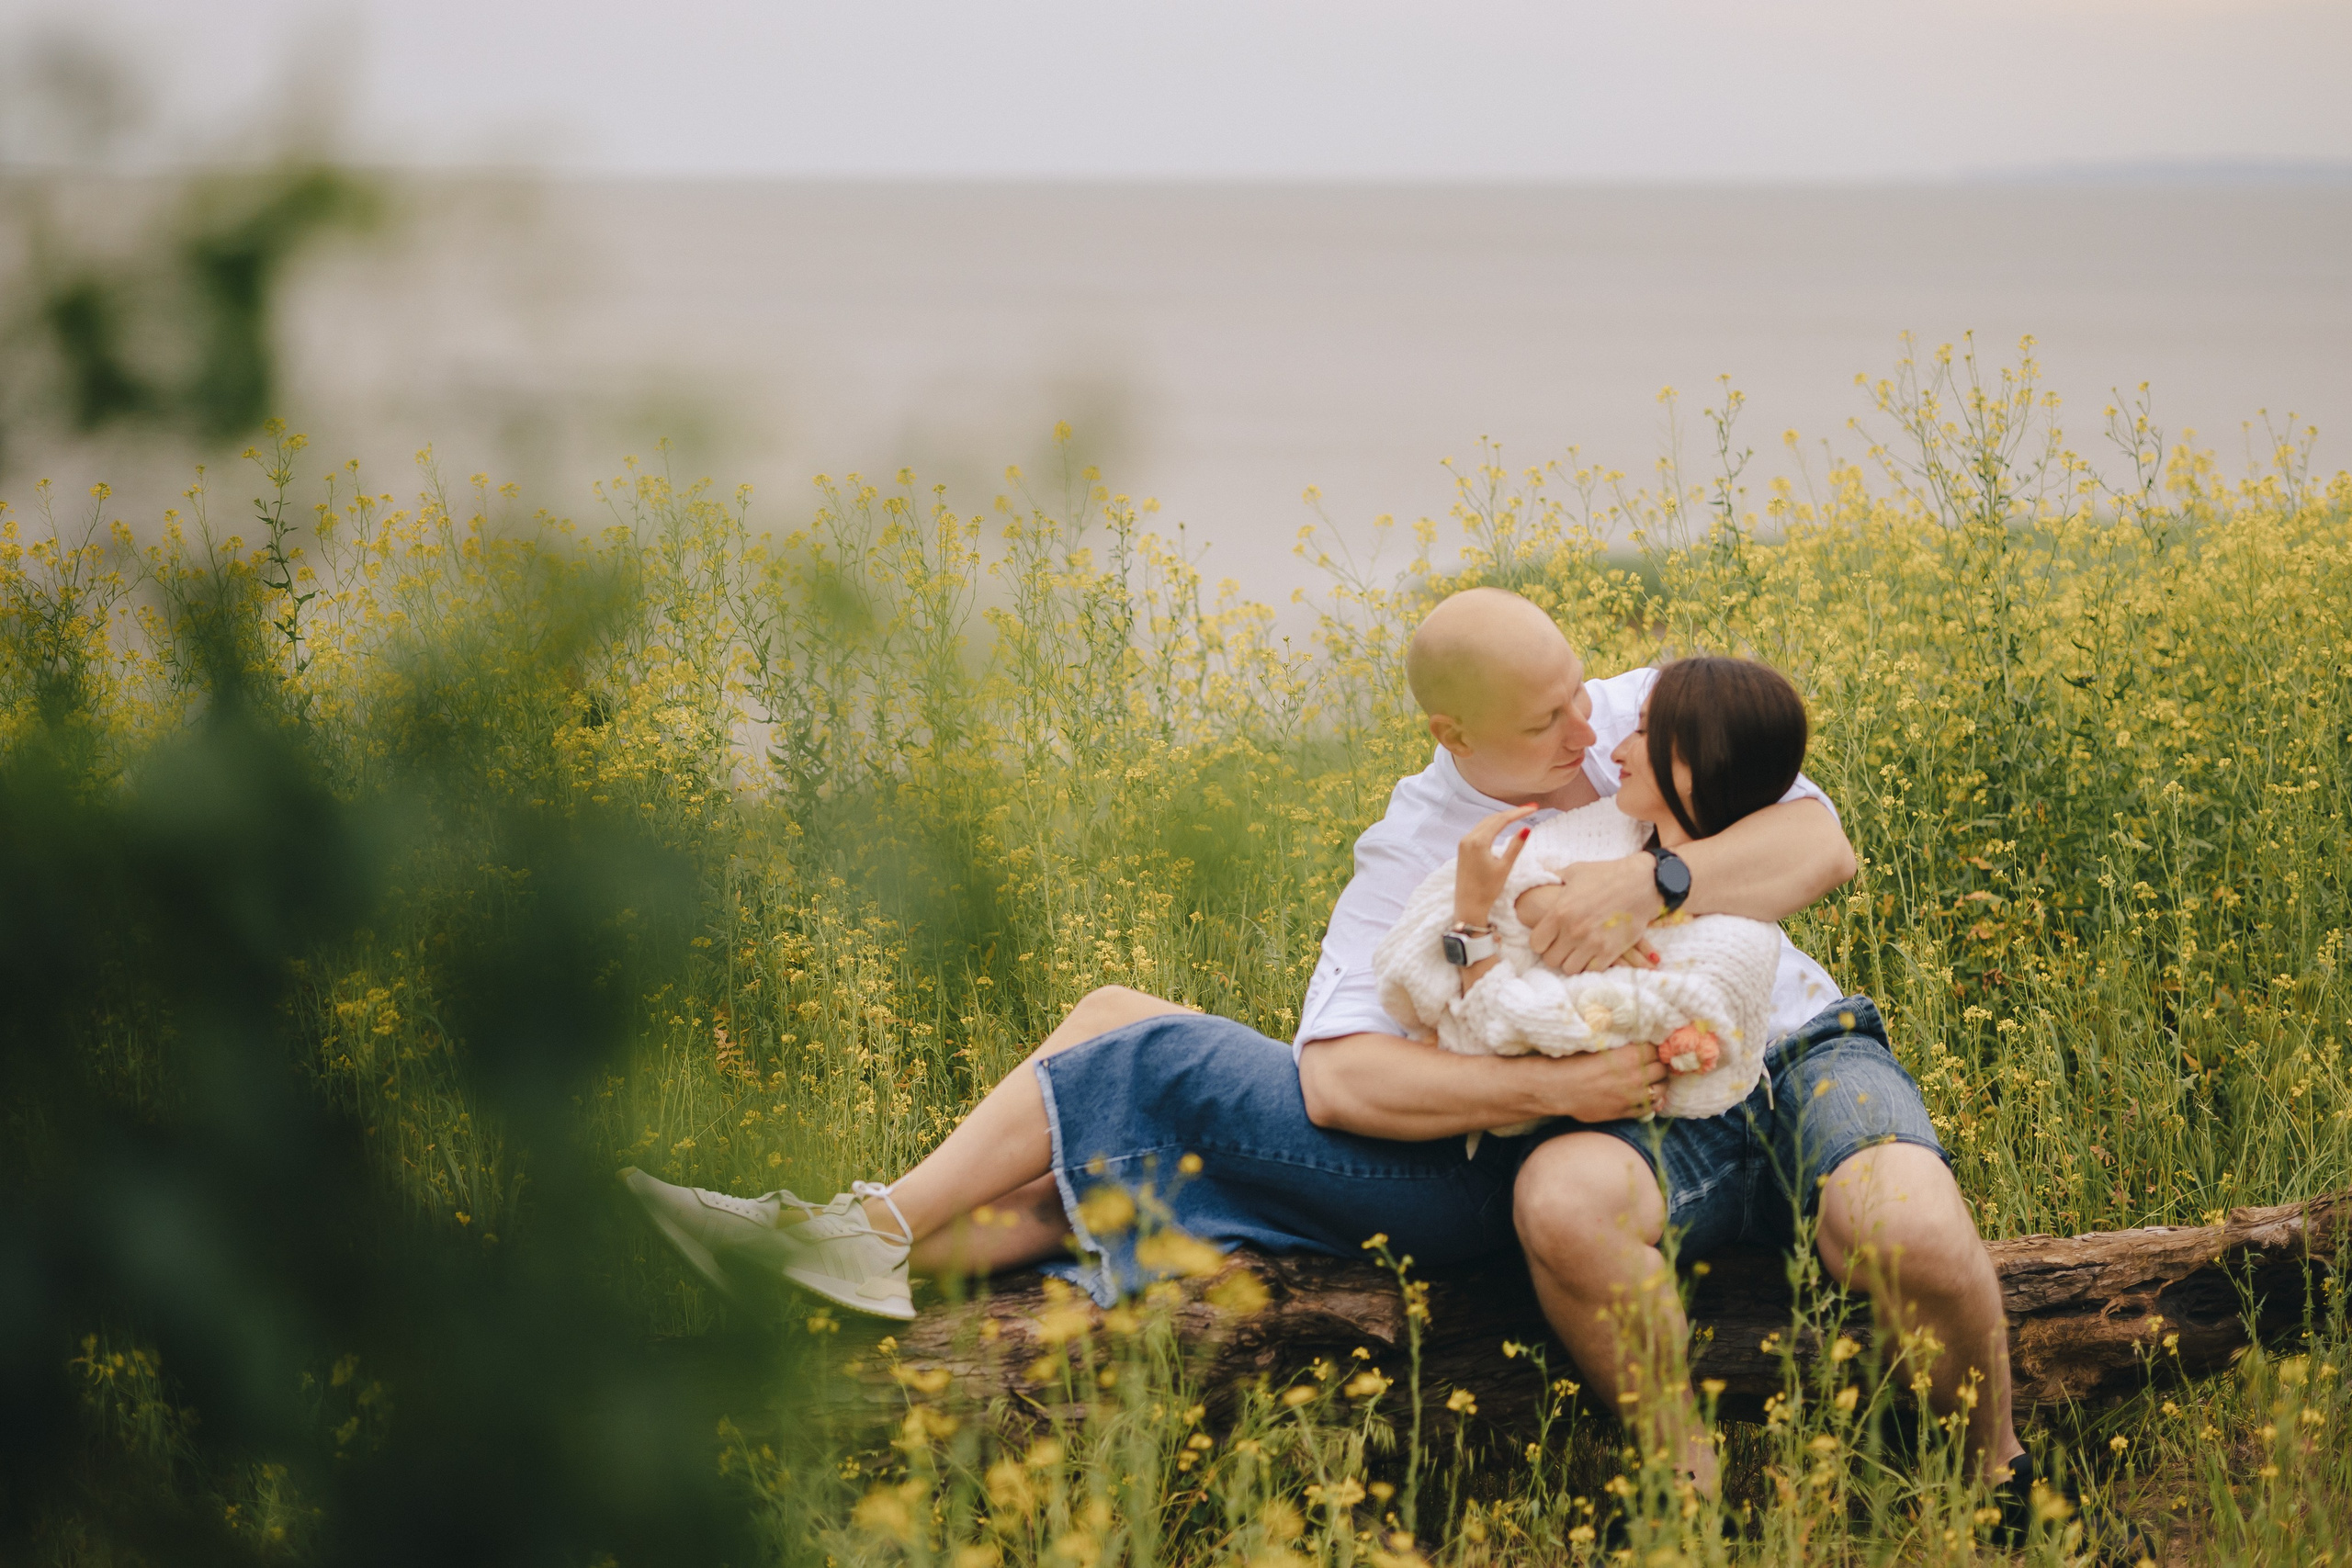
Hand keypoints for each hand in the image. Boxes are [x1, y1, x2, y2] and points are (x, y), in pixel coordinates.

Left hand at [1452, 804, 1537, 927]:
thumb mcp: (1505, 867)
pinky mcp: (1462, 849)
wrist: (1468, 906)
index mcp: (1478, 842)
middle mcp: (1468, 839)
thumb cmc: (1487, 890)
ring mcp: (1463, 843)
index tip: (1533, 808)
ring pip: (1485, 823)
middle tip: (1529, 809)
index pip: (1501, 820)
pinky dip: (1491, 826)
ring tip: (1518, 815)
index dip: (1518, 812)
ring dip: (1501, 818)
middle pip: (1492, 819)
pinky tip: (1501, 826)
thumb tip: (1526, 828)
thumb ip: (1515, 846)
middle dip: (1511, 813)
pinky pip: (1478, 831)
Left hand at [1515, 854, 1665, 972]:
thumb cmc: (1606, 874)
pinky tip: (1592, 953)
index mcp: (1560, 912)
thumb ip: (1553, 878)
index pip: (1536, 943)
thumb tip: (1536, 873)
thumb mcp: (1574, 871)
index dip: (1540, 942)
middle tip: (1562, 945)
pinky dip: (1590, 964)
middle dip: (1554, 953)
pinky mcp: (1611, 952)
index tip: (1547, 938)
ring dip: (1571, 960)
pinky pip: (1592, 970)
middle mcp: (1574, 931)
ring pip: (1569, 968)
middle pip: (1550, 959)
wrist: (1642, 882)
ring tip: (1576, 951)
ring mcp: (1593, 943)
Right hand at [1541, 1042, 1670, 1121]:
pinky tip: (1644, 1096)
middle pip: (1661, 1068)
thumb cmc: (1573, 1062)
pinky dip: (1651, 1101)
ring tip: (1649, 1081)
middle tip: (1647, 1064)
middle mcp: (1636, 1076)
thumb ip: (1620, 1046)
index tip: (1644, 1050)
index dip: (1650, 1049)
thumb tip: (1634, 1042)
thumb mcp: (1598, 1046)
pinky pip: (1650, 1108)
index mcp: (1631, 1056)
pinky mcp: (1626, 1112)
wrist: (1557, 1088)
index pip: (1655, 1049)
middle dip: (1656, 1064)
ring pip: (1661, 1089)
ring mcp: (1633, 1096)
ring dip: (1657, 1083)